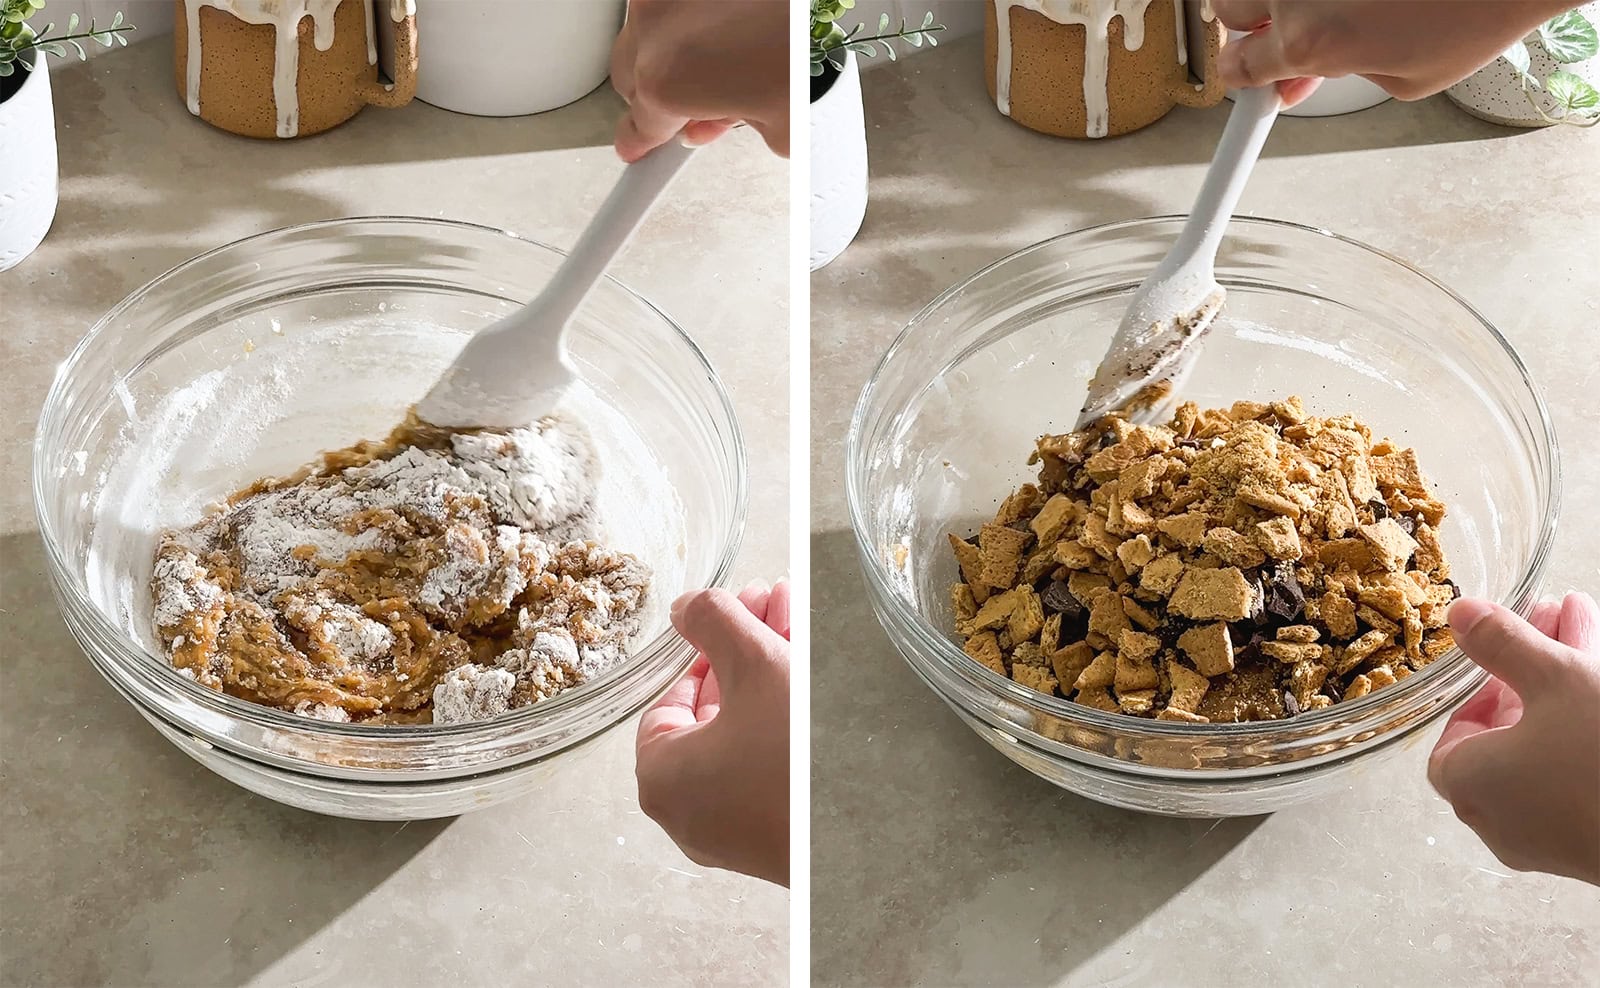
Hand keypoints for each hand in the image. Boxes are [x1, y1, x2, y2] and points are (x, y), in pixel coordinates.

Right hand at [610, 0, 789, 161]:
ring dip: (671, 47)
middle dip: (661, 92)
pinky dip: (687, 15)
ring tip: (728, 53)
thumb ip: (732, 129)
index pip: (640, 127)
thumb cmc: (813, 48)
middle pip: (630, 75)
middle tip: (704, 101)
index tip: (640, 146)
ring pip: (643, 31)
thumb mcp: (784, 126)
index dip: (645, 142)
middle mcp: (653, 26)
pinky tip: (727, 22)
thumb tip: (714, 123)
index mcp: (668, 79)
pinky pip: (666, 2)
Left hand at [636, 581, 790, 885]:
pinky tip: (814, 679)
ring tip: (803, 627)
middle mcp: (689, 812)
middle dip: (746, 650)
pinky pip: (766, 765)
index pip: (672, 698)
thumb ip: (714, 623)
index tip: (738, 616)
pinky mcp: (772, 835)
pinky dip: (784, 721)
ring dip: (770, 676)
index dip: (707, 649)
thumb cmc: (795, 762)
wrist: (866, 836)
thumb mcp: (754, 666)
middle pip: (713, 709)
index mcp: (662, 777)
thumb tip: (686, 606)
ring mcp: (732, 829)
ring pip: (744, 734)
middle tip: (775, 607)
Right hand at [1213, 0, 1575, 105]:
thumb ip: (1339, 78)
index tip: (1246, 77)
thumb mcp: (1406, 81)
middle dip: (1249, 25)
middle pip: (1228, 9)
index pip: (1238, 67)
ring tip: (1326, 5)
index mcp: (1310, 42)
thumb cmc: (1476, 10)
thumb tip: (1309, 76)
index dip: (1241, 77)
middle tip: (1283, 35)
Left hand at [1428, 592, 1599, 885]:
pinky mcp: (1591, 840)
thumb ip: (1503, 644)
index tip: (1507, 656)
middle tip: (1556, 616)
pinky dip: (1587, 727)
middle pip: (1510, 730)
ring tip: (1584, 619)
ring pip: (1550, 746)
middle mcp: (1501, 820)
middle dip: (1534, 666)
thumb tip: (1459, 614)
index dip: (1481, 691)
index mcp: (1470, 785)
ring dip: (1568, 685)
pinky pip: (1578, 773)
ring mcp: (1551, 837)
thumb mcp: (1555, 681)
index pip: (1455, 736)